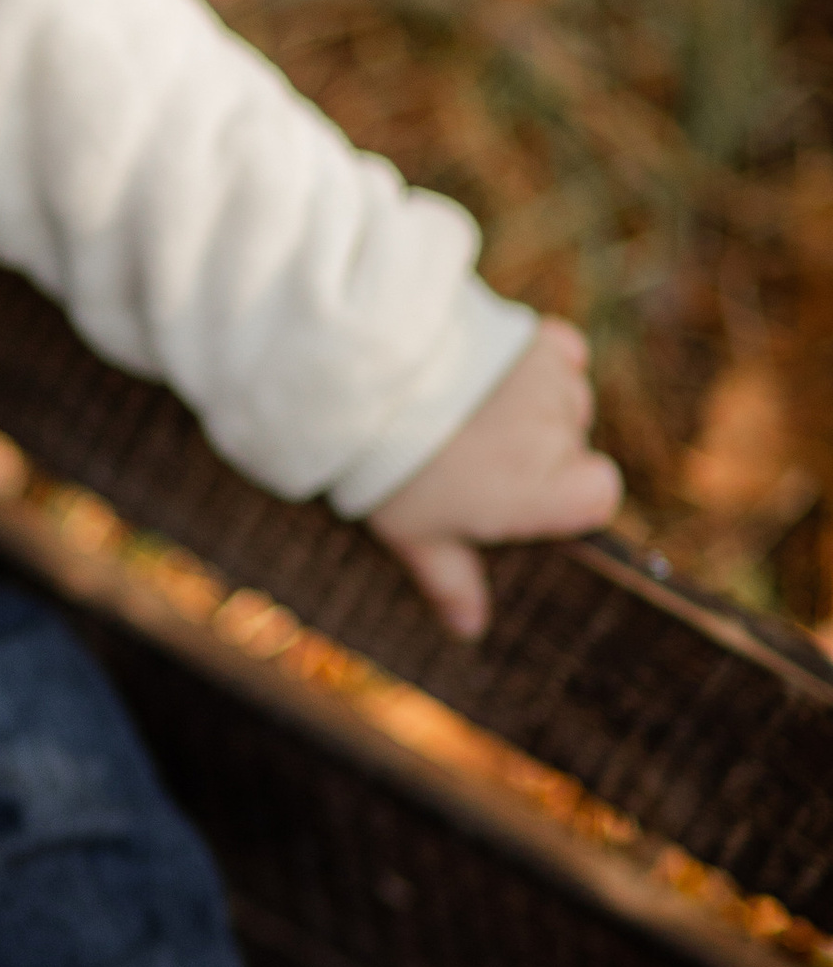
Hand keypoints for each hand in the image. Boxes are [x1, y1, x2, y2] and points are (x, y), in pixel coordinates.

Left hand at [367, 318, 622, 642]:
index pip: (598, 497)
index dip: (565, 497)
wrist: (368, 379)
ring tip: (467, 411)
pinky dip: (535, 363)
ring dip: (531, 405)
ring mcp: (554, 382)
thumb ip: (453, 582)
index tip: (520, 498)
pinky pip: (558, 353)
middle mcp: (565, 435)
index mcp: (552, 491)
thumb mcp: (418, 535)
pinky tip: (492, 373)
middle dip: (532, 450)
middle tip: (469, 453)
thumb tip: (470, 629)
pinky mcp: (536, 337)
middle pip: (572, 445)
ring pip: (561, 399)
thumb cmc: (395, 470)